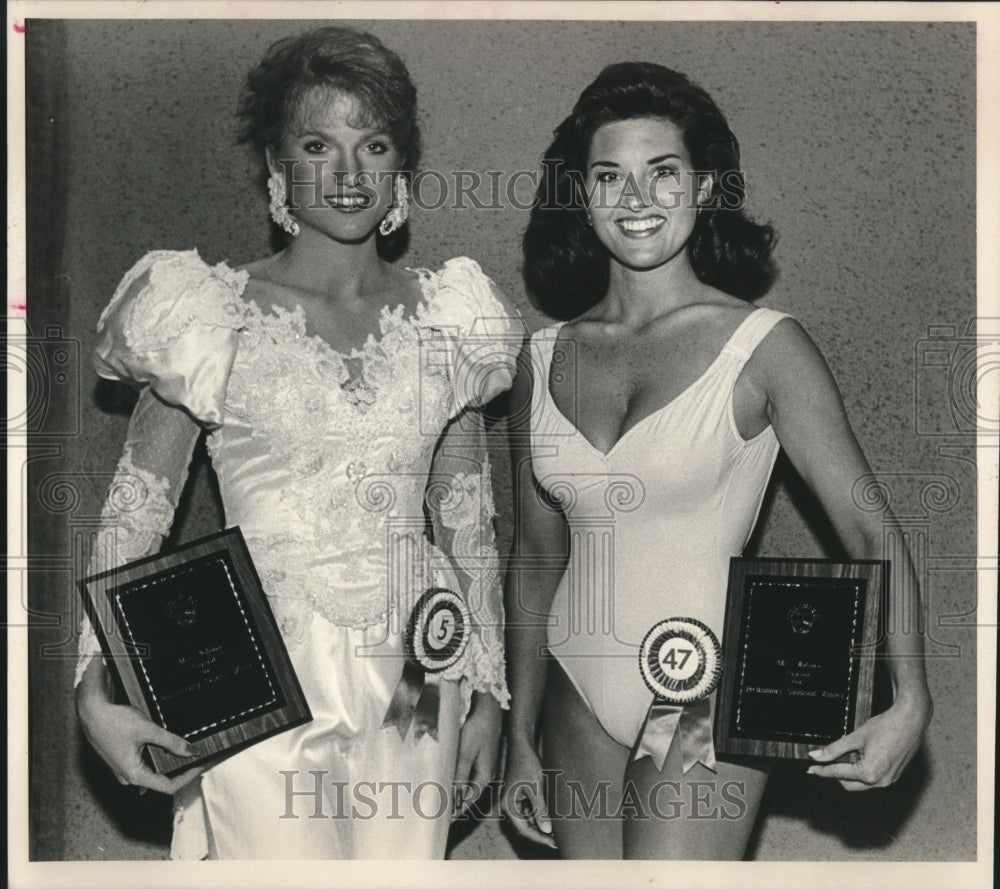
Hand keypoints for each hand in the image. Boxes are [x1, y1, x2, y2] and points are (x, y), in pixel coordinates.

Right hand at [76, 666, 202, 794]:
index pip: (167, 786)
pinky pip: (143, 766)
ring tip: (185, 754)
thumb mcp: (147, 730)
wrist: (92, 712)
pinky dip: (157, 761)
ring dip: (168, 765)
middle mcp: (127, 777)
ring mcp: (123, 770)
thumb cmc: (114, 721)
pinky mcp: (122, 761)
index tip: (200, 765)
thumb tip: (191, 751)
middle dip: (179, 771)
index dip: (187, 777)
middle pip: (160, 782)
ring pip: (152, 774)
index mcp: (133, 775)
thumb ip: (171, 742)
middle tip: (196, 759)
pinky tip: (166, 753)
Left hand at [453, 692, 501, 816]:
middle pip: (468, 795)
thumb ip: (460, 773)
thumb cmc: (478, 730)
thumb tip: (454, 794)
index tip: (445, 821)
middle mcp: (484, 774)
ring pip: (467, 786)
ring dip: (455, 794)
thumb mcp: (466, 751)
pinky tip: (448, 782)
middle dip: (455, 805)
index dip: (457, 811)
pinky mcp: (478, 758)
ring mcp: (482, 766)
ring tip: (441, 802)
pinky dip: (457, 782)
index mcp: (484, 775)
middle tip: (439, 814)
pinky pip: (466, 776)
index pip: (469, 800)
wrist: (488, 712)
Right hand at [500, 740, 556, 848]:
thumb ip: (540, 809)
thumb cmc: (526, 763)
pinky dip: (540, 816)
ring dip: (540, 826)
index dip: (539, 838)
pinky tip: (551, 818)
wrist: (522, 745)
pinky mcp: (520, 796)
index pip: (524, 830)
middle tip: (557, 841)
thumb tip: (547, 830)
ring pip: (527, 820)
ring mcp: (514, 801)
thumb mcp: (535, 786)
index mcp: (508, 805)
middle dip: (540, 834)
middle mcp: (508, 805)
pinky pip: (529, 811)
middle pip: (524, 828)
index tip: (553, 842)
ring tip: (557, 831)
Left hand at [806, 691, 931, 789]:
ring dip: (850, 771)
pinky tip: (861, 754)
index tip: (810, 769)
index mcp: (869, 773)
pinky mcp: (894, 776)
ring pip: (861, 782)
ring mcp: (889, 780)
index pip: (838, 773)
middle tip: (825, 760)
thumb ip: (834, 749)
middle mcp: (880, 781)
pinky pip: (873, 778)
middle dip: (836, 773)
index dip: (822, 770)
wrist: (910, 721)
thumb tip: (816, 756)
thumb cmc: (884, 727)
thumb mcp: (855, 737)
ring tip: (849, 752)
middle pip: (848, 784)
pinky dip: (862, 770)